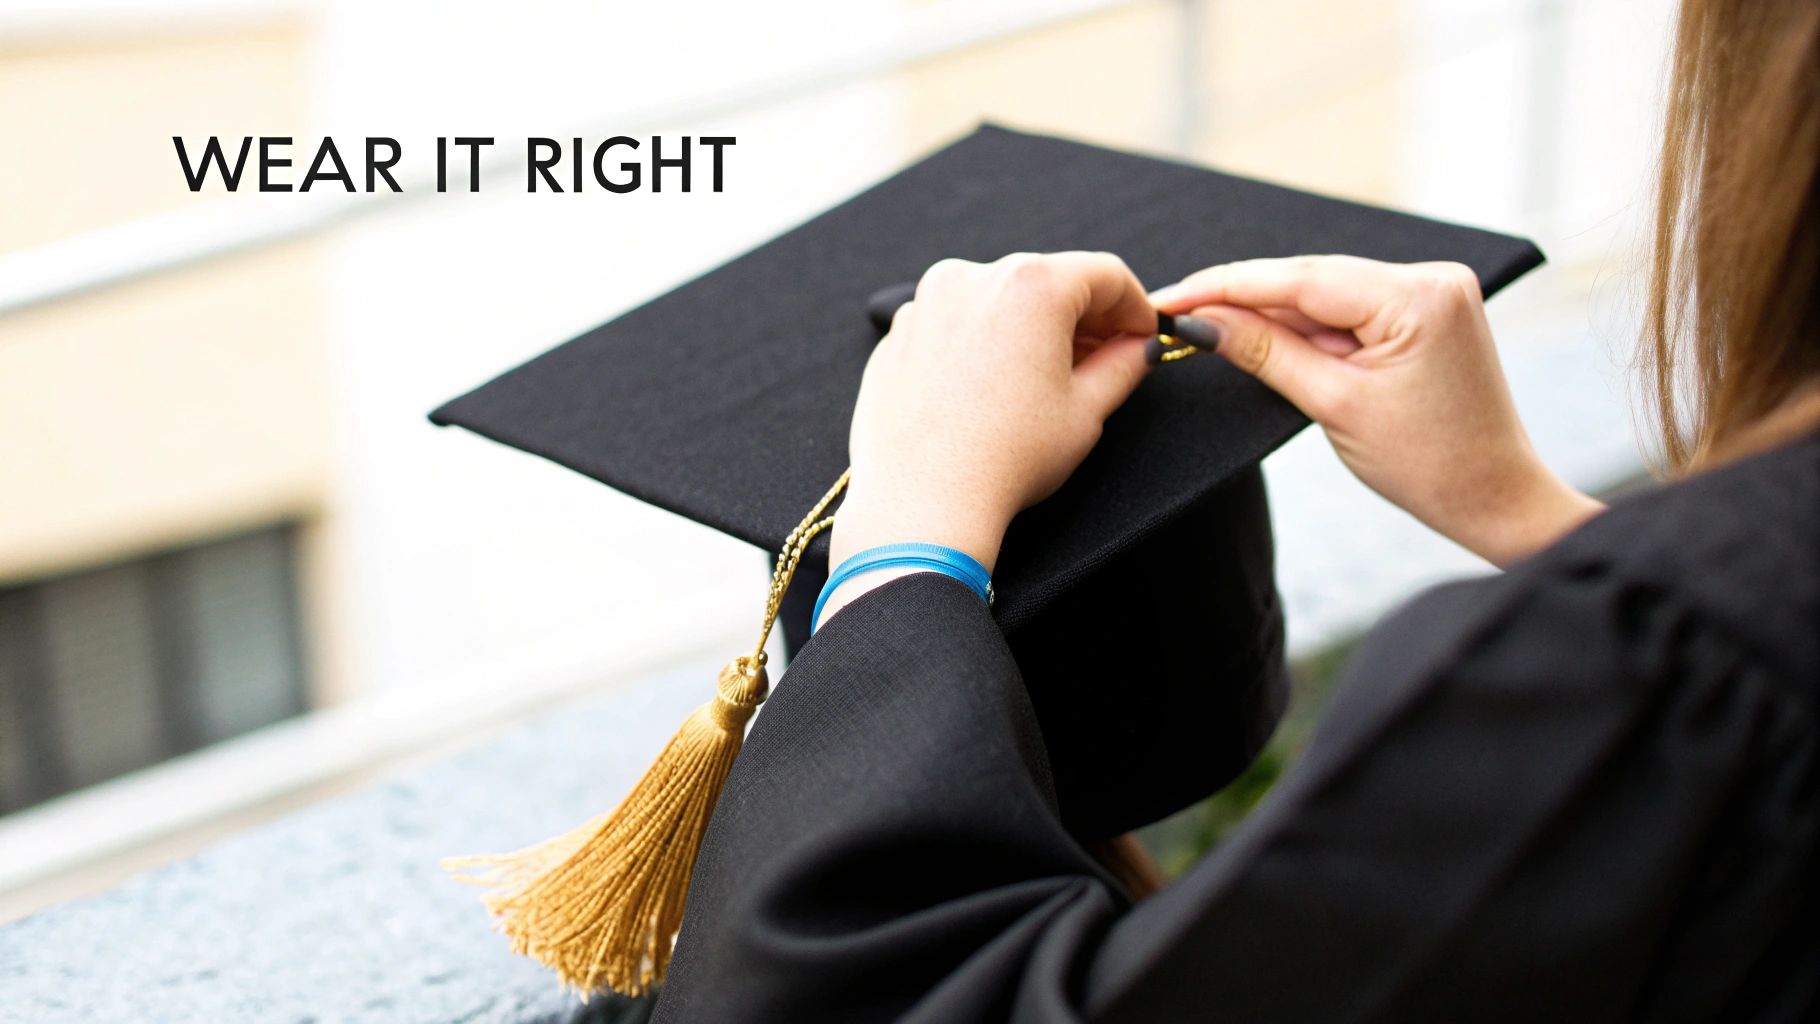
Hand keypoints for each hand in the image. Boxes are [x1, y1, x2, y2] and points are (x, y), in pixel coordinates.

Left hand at [822, 252, 1154, 622]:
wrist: (921, 503)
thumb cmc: (1006, 458)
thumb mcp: (1085, 411)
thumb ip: (1122, 366)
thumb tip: (1138, 348)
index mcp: (1030, 285)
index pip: (1104, 275)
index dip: (1134, 305)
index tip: (1142, 334)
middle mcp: (972, 278)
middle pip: (1046, 282)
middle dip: (1081, 317)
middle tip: (1103, 359)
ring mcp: (926, 305)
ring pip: (996, 301)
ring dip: (1028, 329)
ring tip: (1044, 379)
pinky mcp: (897, 336)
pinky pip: (953, 326)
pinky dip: (980, 345)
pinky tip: (991, 391)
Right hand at [1153, 255, 1601, 566]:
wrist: (1493, 497)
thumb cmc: (1427, 464)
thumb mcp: (1335, 405)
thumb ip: (1267, 353)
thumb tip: (1204, 322)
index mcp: (1418, 297)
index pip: (1301, 278)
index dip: (1227, 285)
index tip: (1172, 297)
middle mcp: (1431, 278)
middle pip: (1311, 279)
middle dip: (1243, 298)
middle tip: (1176, 314)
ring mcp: (1431, 291)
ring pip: (1326, 293)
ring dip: (1271, 314)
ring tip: (1206, 328)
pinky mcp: (1425, 311)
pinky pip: (1349, 309)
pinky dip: (1306, 326)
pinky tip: (1261, 335)